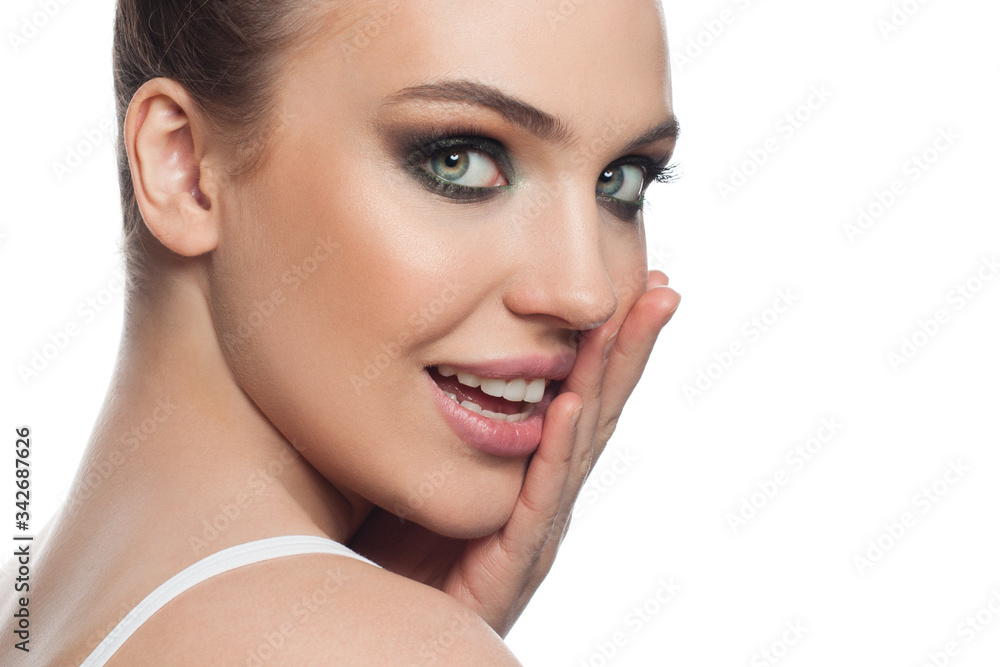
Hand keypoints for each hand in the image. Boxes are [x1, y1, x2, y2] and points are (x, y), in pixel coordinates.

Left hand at [348, 271, 680, 635]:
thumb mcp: (437, 473)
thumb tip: (446, 360)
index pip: (582, 396)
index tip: (638, 288)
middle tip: (662, 291)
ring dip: (607, 379)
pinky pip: (540, 496)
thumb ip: (458, 429)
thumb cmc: (413, 552)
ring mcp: (538, 527)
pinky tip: (572, 403)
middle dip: (631, 349)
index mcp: (535, 473)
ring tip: (628, 322)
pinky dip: (558, 448)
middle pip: (599, 410)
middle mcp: (548, 495)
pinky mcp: (515, 559)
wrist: (399, 623)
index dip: (611, 346)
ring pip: (580, 443)